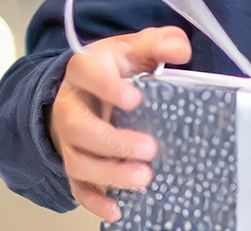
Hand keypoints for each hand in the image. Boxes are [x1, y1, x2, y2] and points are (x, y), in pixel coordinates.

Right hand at [48, 26, 191, 223]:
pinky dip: (95, 201)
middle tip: (150, 149)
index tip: (136, 98)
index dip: (107, 87)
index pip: (86, 73)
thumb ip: (157, 43)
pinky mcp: (73, 164)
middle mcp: (70, 106)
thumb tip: (181, 50)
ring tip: (143, 179)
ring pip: (77, 161)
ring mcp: (68, 139)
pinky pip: (77, 186)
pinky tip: (117, 208)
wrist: (80, 91)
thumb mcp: (133, 48)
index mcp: (84, 70)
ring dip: (109, 174)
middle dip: (113, 141)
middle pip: (79, 126)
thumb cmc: (114, 69)